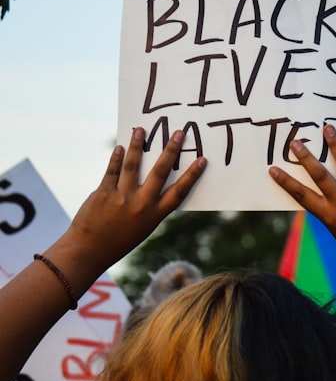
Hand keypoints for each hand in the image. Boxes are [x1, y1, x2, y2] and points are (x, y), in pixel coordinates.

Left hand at [60, 127, 205, 272]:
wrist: (88, 250)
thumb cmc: (118, 240)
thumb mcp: (142, 227)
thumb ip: (150, 206)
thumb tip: (150, 178)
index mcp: (155, 215)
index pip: (179, 191)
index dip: (192, 175)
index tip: (201, 159)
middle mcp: (141, 204)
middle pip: (160, 172)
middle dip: (170, 150)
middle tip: (177, 133)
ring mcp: (121, 197)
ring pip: (132, 165)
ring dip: (137, 146)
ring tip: (141, 130)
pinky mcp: (103, 193)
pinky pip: (112, 171)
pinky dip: (116, 158)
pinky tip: (119, 147)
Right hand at [269, 126, 335, 262]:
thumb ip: (327, 208)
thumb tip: (318, 182)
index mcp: (329, 216)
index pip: (302, 196)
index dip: (286, 182)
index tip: (273, 169)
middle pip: (320, 176)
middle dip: (306, 158)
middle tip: (295, 142)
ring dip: (334, 145)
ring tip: (327, 129)